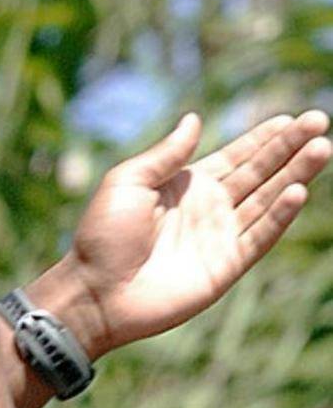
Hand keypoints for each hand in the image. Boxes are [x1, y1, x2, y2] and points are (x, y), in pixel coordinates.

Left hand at [46, 110, 329, 355]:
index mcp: (187, 185)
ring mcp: (221, 237)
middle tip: (319, 121)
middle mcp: (210, 208)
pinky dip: (280, 216)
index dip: (264, 138)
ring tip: (322, 149)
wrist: (97, 289)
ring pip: (268, 200)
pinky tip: (298, 191)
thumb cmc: (103, 234)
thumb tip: (194, 118)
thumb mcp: (128, 181)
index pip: (236, 156)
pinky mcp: (227, 266)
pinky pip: (260, 236)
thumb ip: (167, 154)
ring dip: (295, 174)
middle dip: (290, 148)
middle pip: (260, 173)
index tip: (291, 119)